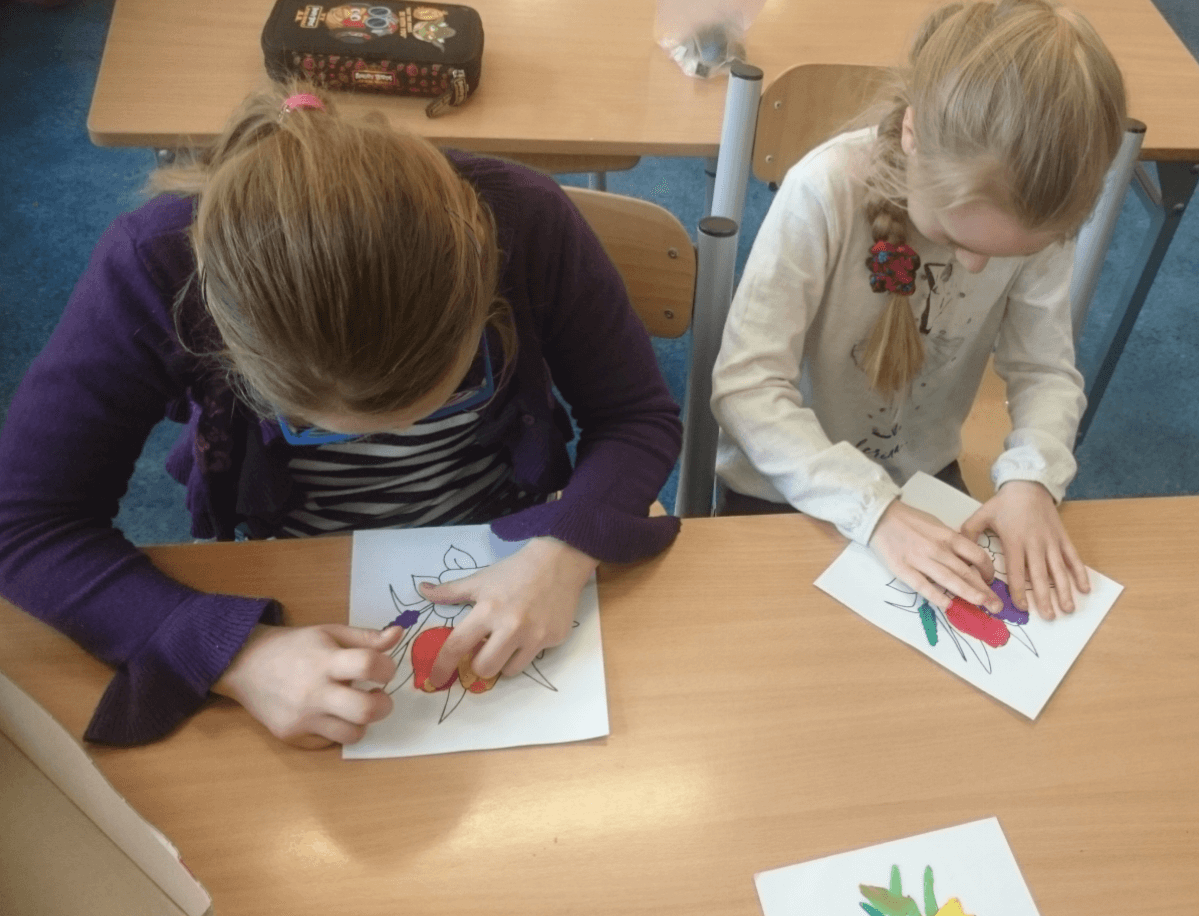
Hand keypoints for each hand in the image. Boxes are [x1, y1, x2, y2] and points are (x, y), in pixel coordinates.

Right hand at [213, 624, 401, 748]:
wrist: (244, 665)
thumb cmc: (293, 646)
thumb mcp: (329, 632)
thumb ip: (365, 637)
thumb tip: (398, 635)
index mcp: (325, 661)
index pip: (368, 665)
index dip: (387, 668)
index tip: (384, 670)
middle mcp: (314, 693)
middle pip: (366, 711)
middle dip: (384, 705)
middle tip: (379, 697)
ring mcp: (302, 719)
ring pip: (352, 734)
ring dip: (362, 722)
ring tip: (355, 707)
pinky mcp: (292, 737)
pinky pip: (329, 743)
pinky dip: (337, 731)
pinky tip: (330, 715)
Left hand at [420, 537, 598, 688]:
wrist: (559, 561)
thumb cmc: (515, 571)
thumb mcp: (481, 580)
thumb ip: (450, 592)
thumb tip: (422, 591)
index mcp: (487, 611)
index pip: (457, 646)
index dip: (442, 666)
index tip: (436, 678)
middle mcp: (511, 627)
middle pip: (484, 668)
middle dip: (479, 665)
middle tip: (483, 651)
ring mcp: (535, 636)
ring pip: (509, 671)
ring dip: (503, 662)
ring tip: (508, 642)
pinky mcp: (554, 639)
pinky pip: (534, 658)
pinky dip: (527, 651)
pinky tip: (532, 630)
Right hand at [869, 499, 1001, 613]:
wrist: (880, 517)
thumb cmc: (910, 520)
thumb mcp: (937, 525)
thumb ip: (952, 542)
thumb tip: (966, 560)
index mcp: (947, 536)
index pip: (976, 555)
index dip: (988, 570)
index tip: (990, 580)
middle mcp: (937, 548)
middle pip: (966, 572)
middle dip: (984, 590)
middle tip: (996, 604)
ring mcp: (920, 560)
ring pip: (949, 580)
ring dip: (967, 594)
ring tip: (982, 605)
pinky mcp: (903, 569)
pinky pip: (923, 586)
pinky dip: (937, 596)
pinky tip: (948, 605)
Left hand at [961, 480, 1089, 619]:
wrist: (1028, 485)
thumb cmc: (1004, 503)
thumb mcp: (981, 515)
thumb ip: (969, 533)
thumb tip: (959, 553)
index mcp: (1014, 541)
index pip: (1016, 572)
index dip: (1019, 591)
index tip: (1022, 607)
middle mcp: (1034, 544)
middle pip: (1040, 576)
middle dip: (1044, 598)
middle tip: (1049, 617)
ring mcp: (1051, 541)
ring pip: (1059, 570)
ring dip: (1064, 590)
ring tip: (1068, 609)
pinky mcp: (1062, 537)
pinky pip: (1072, 557)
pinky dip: (1080, 573)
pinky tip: (1084, 589)